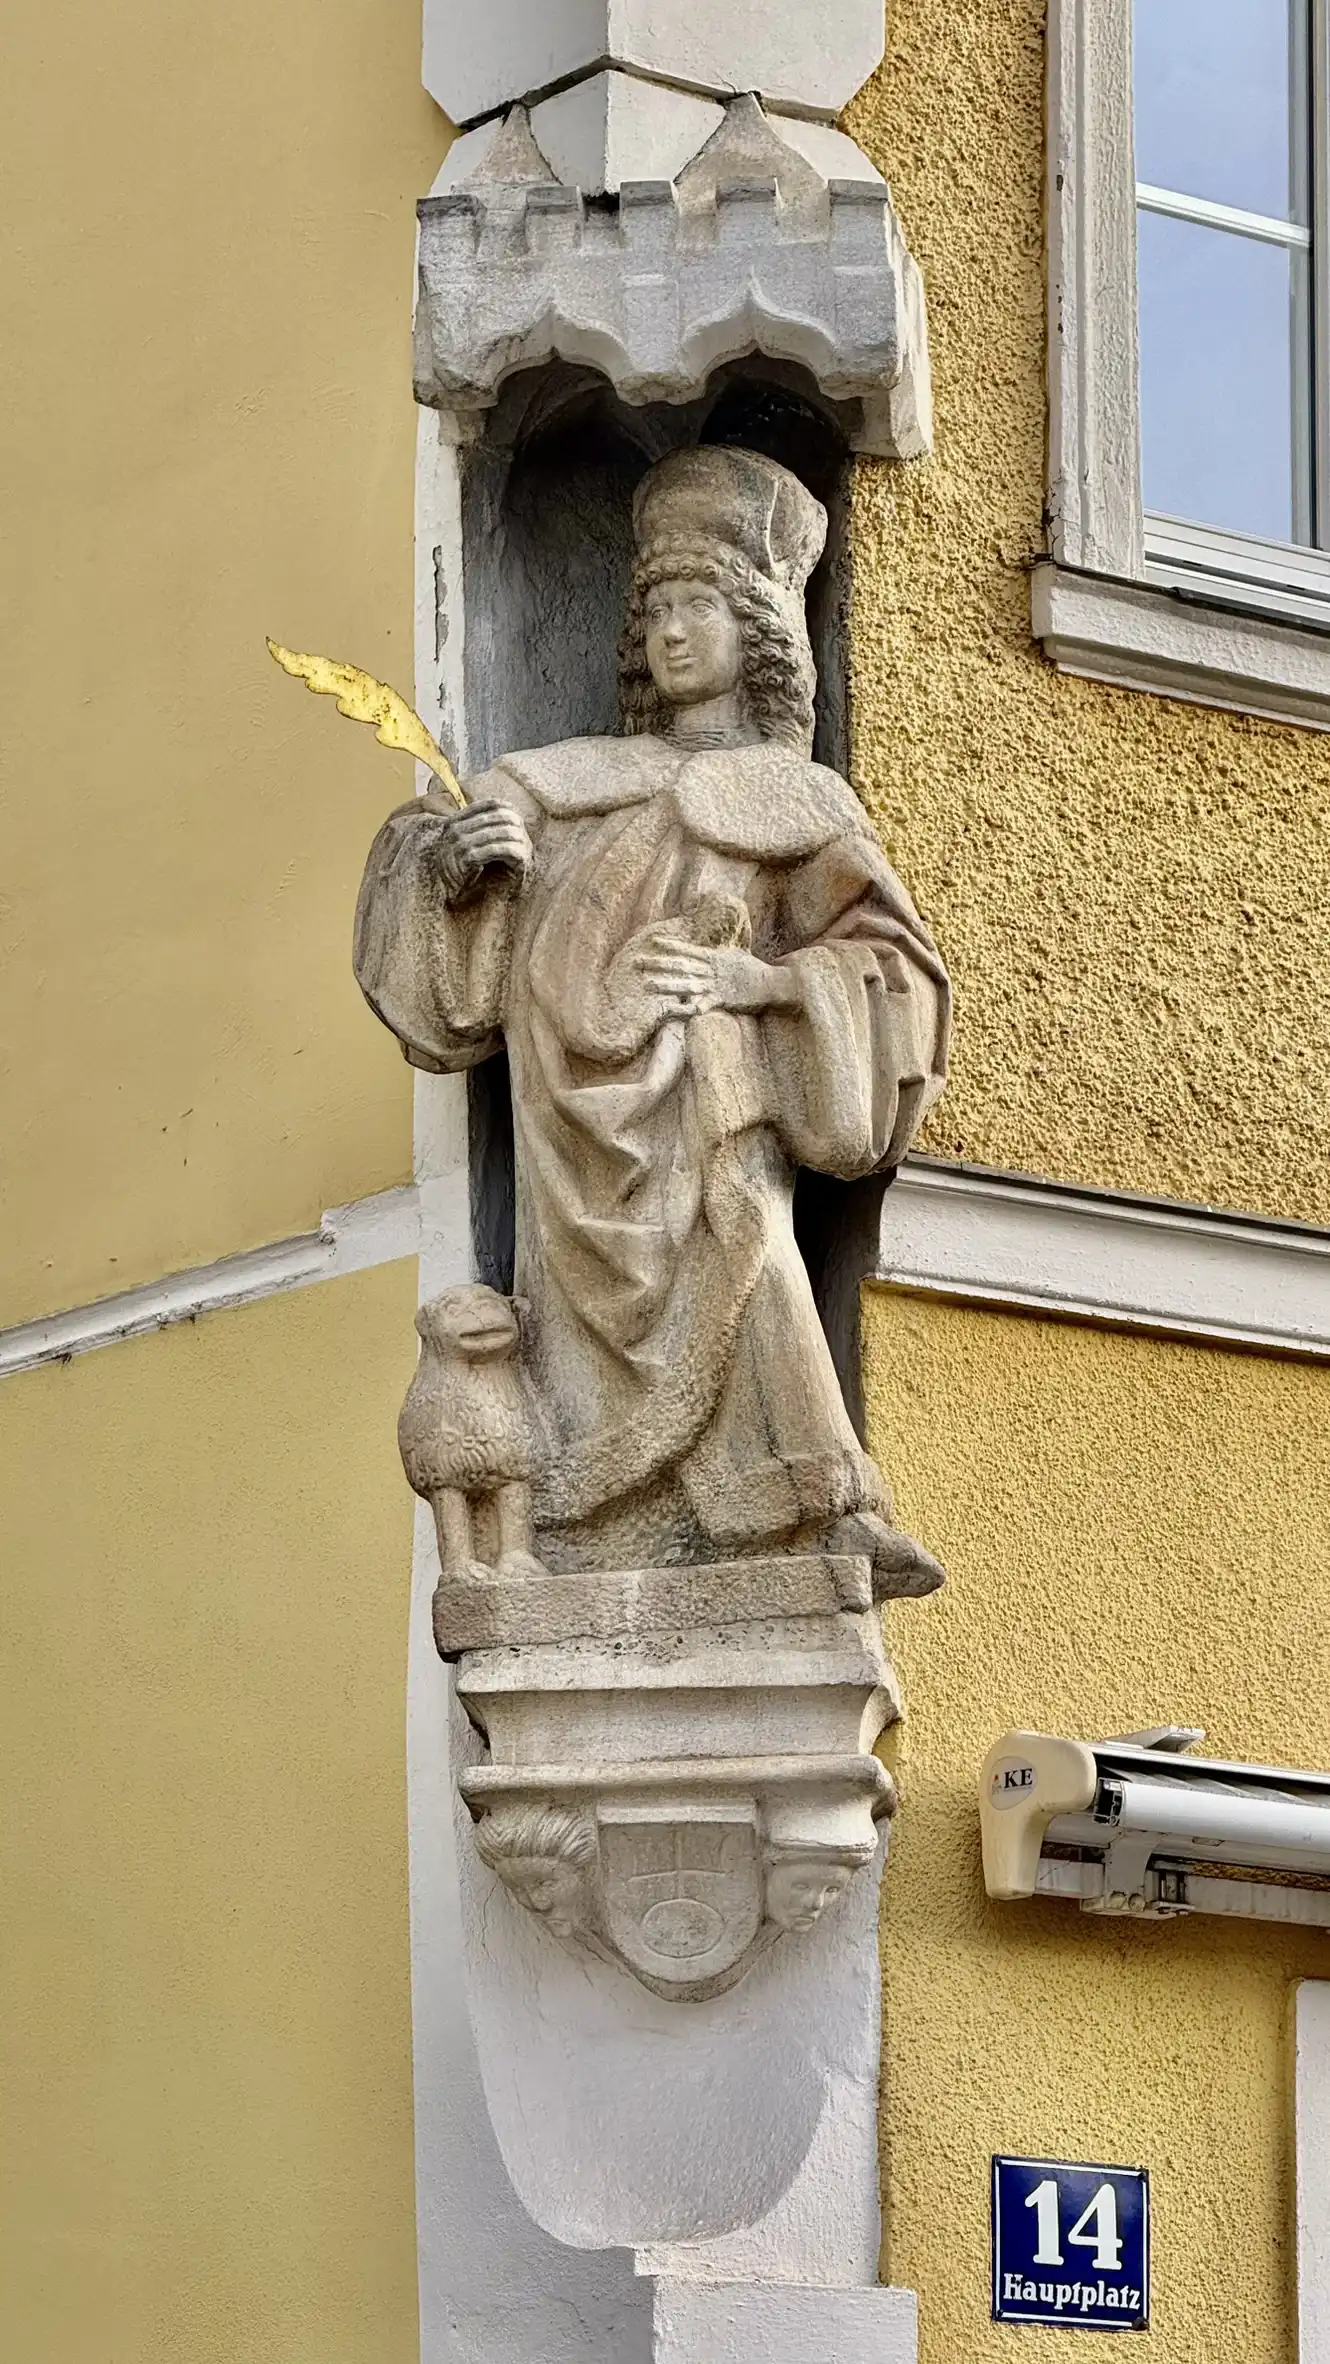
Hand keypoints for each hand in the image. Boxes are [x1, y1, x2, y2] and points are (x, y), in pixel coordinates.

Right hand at [421, 800, 532, 903]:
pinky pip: (492, 850)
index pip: (486, 805)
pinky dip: (507, 852)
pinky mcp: (465, 858)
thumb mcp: (462, 841)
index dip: (504, 807)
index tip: (515, 813)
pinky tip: (517, 856)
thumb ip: (474, 827)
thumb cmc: (456, 864)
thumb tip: (498, 812)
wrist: (443, 888)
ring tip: (523, 842)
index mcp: (455, 821)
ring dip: (512, 838)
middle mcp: (455, 829)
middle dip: (511, 823)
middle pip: (493, 818)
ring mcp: (459, 843)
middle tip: (523, 829)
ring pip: (494, 833)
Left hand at [628, 929, 797, 1021]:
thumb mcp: (734, 956)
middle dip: (658, 964)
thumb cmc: (752, 971)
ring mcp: (716, 985)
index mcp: (714, 958)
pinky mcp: (723, 1000)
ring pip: (686, 984)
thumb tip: (709, 945)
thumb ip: (718, 952)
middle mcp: (711, 970)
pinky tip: (675, 1010)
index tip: (652, 940)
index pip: (687, 949)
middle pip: (680, 965)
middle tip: (637, 962)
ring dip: (666, 985)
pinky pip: (704, 1005)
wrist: (773, 983)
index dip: (670, 944)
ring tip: (648, 985)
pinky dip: (691, 1008)